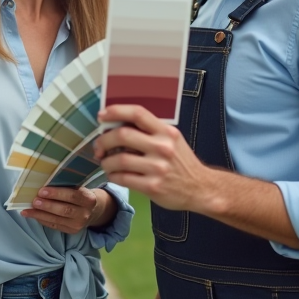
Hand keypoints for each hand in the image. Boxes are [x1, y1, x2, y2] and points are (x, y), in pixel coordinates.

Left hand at [19, 186, 105, 234]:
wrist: (92, 211)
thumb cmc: (80, 195)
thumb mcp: (79, 188)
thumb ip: (66, 186)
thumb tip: (43, 181)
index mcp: (88, 199)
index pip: (73, 196)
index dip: (57, 193)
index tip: (42, 191)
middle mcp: (85, 213)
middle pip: (65, 210)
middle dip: (48, 206)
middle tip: (34, 201)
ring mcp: (78, 224)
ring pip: (57, 220)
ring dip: (40, 215)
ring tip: (27, 210)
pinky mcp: (71, 231)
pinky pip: (54, 226)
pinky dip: (42, 220)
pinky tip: (32, 215)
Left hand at [93, 104, 209, 212]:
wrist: (200, 188)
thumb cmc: (181, 162)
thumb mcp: (172, 139)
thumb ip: (150, 131)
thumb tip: (116, 124)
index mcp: (166, 132)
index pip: (138, 113)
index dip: (116, 111)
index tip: (102, 115)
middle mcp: (162, 147)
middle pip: (122, 135)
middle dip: (104, 140)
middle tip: (99, 147)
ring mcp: (158, 168)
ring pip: (119, 159)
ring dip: (106, 161)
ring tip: (106, 163)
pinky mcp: (152, 186)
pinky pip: (123, 178)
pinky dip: (113, 175)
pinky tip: (114, 174)